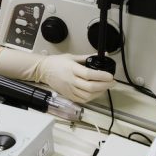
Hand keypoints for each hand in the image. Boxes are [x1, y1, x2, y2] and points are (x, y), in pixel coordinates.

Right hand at [0, 48, 114, 102]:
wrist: (43, 70)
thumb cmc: (56, 62)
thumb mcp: (71, 56)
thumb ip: (87, 57)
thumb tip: (101, 55)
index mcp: (72, 69)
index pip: (89, 74)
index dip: (101, 76)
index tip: (110, 76)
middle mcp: (71, 80)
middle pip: (90, 87)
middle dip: (104, 85)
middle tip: (112, 82)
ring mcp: (69, 89)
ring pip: (87, 95)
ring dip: (99, 92)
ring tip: (105, 87)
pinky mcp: (68, 95)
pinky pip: (82, 99)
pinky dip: (91, 97)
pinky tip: (96, 93)